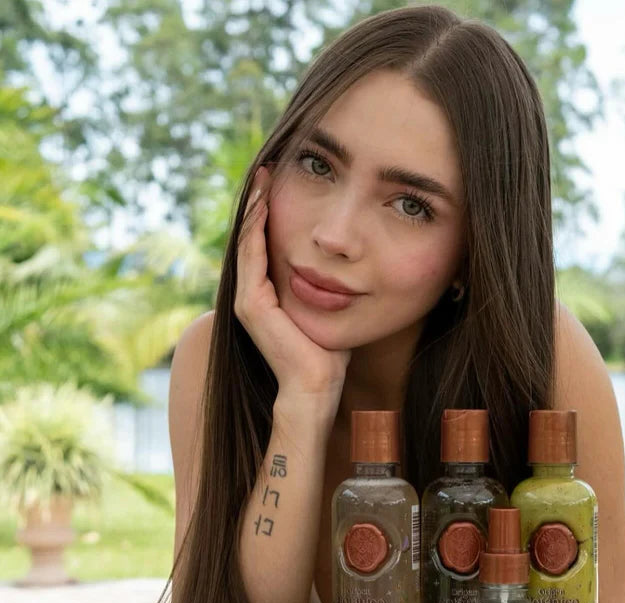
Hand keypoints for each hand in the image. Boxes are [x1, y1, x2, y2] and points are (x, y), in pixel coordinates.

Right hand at [234, 166, 350, 405]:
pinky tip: (265, 203)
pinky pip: (252, 255)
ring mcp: (248, 299)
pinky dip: (257, 228)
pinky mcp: (251, 305)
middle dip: (260, 202)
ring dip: (255, 208)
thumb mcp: (330, 307)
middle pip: (252, 237)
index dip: (271, 213)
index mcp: (267, 294)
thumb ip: (330, 286)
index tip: (284, 183)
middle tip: (269, 168)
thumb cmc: (329, 354)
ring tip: (265, 177)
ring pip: (248, 241)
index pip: (265, 244)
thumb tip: (349, 267)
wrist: (317, 385)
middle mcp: (252, 294)